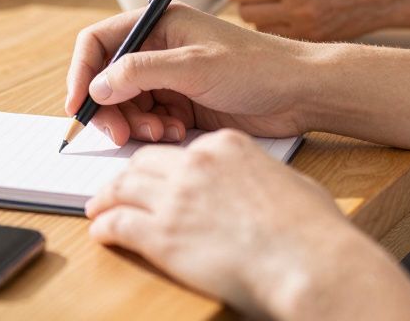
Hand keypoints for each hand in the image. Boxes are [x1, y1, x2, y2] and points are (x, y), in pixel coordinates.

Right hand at [64, 3, 315, 144]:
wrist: (301, 92)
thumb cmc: (257, 67)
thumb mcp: (195, 66)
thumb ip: (141, 72)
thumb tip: (98, 86)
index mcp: (159, 22)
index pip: (99, 41)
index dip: (81, 72)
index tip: (78, 106)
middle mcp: (159, 47)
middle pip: (108, 77)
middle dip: (110, 108)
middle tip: (121, 135)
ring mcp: (170, 75)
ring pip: (127, 103)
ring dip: (135, 123)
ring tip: (163, 133)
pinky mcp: (183, 101)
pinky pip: (149, 119)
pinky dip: (155, 131)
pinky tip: (180, 133)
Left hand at [87, 130, 409, 318]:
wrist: (310, 262)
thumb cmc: (312, 229)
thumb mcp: (286, 182)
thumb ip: (258, 177)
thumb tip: (256, 189)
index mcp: (225, 147)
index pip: (178, 151)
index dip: (160, 164)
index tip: (153, 175)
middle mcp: (195, 164)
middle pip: (143, 162)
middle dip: (125, 175)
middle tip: (114, 188)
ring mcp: (176, 198)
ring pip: (122, 188)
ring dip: (105, 198)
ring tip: (97, 207)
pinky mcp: (163, 236)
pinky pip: (120, 225)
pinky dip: (106, 227)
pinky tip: (101, 233)